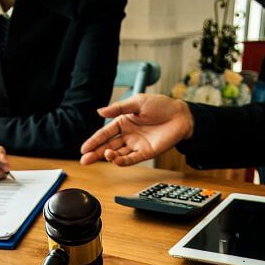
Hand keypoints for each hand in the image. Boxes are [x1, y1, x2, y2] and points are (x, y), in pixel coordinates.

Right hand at [79, 94, 194, 165]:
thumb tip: (100, 111)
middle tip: (84, 159)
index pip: (105, 133)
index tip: (83, 148)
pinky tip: (114, 160)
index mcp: (123, 122)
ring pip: (117, 154)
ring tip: (103, 155)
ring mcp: (136, 145)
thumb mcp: (137, 102)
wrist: (180, 115)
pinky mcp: (145, 153)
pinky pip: (131, 159)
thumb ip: (118, 108)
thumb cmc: (160, 105)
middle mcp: (128, 135)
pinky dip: (122, 161)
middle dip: (95, 153)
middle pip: (108, 146)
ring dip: (108, 156)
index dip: (94, 141)